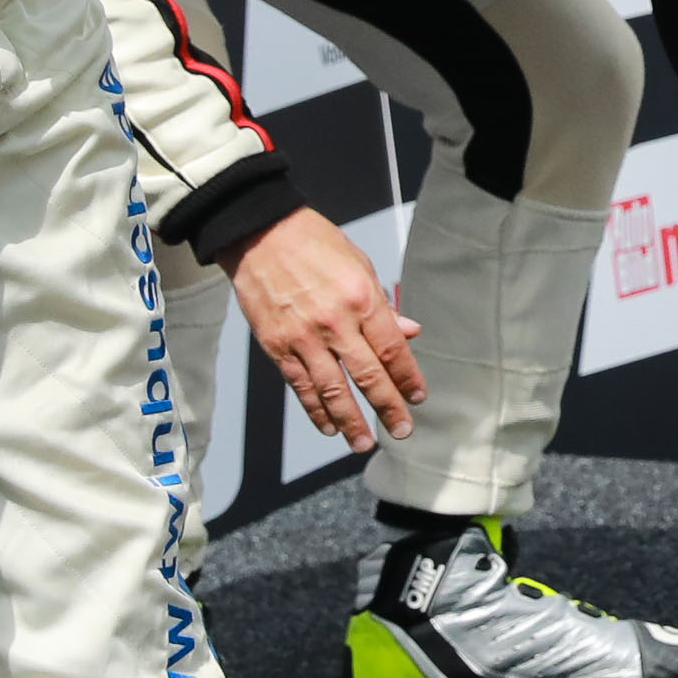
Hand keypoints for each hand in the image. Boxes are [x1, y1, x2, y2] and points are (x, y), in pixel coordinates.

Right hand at [233, 207, 423, 452]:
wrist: (260, 234)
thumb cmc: (313, 244)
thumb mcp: (360, 265)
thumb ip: (383, 305)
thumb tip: (410, 332)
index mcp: (361, 299)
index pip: (392, 349)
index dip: (407, 377)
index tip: (417, 397)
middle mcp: (335, 322)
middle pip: (368, 375)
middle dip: (388, 407)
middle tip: (402, 430)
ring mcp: (303, 337)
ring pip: (333, 390)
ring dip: (351, 421)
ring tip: (363, 443)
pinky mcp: (276, 346)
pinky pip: (301, 385)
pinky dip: (315, 409)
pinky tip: (328, 426)